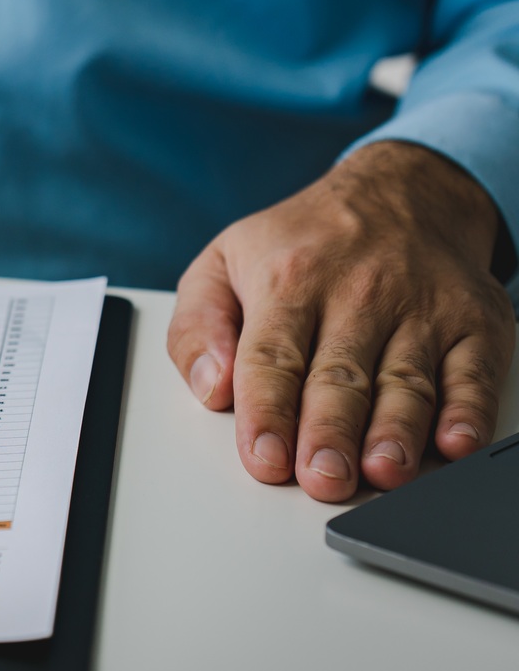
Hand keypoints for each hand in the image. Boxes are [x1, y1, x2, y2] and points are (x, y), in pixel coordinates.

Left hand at [168, 140, 513, 499]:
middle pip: (340, 377)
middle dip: (330, 433)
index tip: (265, 459)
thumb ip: (197, 327)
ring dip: (396, 431)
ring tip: (382, 472)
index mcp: (287, 282)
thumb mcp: (223, 262)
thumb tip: (209, 387)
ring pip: (406, 382)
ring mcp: (420, 311)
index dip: (268, 413)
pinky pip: (474, 374)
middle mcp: (357, 296)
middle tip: (322, 478)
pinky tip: (455, 442)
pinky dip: (469, 411)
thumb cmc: (302, 242)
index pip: (271, 359)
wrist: (403, 192)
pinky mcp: (473, 325)